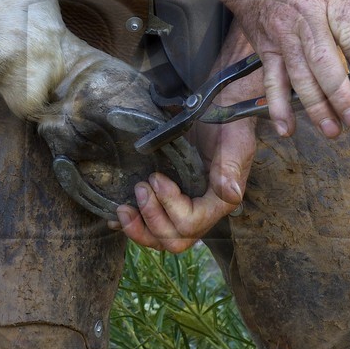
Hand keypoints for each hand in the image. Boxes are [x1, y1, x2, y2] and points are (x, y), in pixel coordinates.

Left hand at [116, 56, 259, 252]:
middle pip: (175, 239)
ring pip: (160, 238)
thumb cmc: (229, 123)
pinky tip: (114, 218)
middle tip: (140, 188)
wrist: (219, 108)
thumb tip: (231, 194)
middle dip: (152, 220)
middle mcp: (202, 211)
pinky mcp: (168, 200)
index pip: (193, 223)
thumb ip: (231, 167)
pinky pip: (149, 224)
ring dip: (138, 228)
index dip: (171, 206)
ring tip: (123, 208)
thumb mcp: (235, 141)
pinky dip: (131, 225)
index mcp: (219, 202)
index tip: (157, 177)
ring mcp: (183, 207)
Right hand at [220, 0, 349, 136]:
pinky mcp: (266, 49)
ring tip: (332, 130)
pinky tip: (288, 128)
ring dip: (315, 107)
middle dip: (340, 95)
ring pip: (299, 77)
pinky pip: (272, 81)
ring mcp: (282, 36)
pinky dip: (278, 106)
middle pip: (324, 62)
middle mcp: (305, 17)